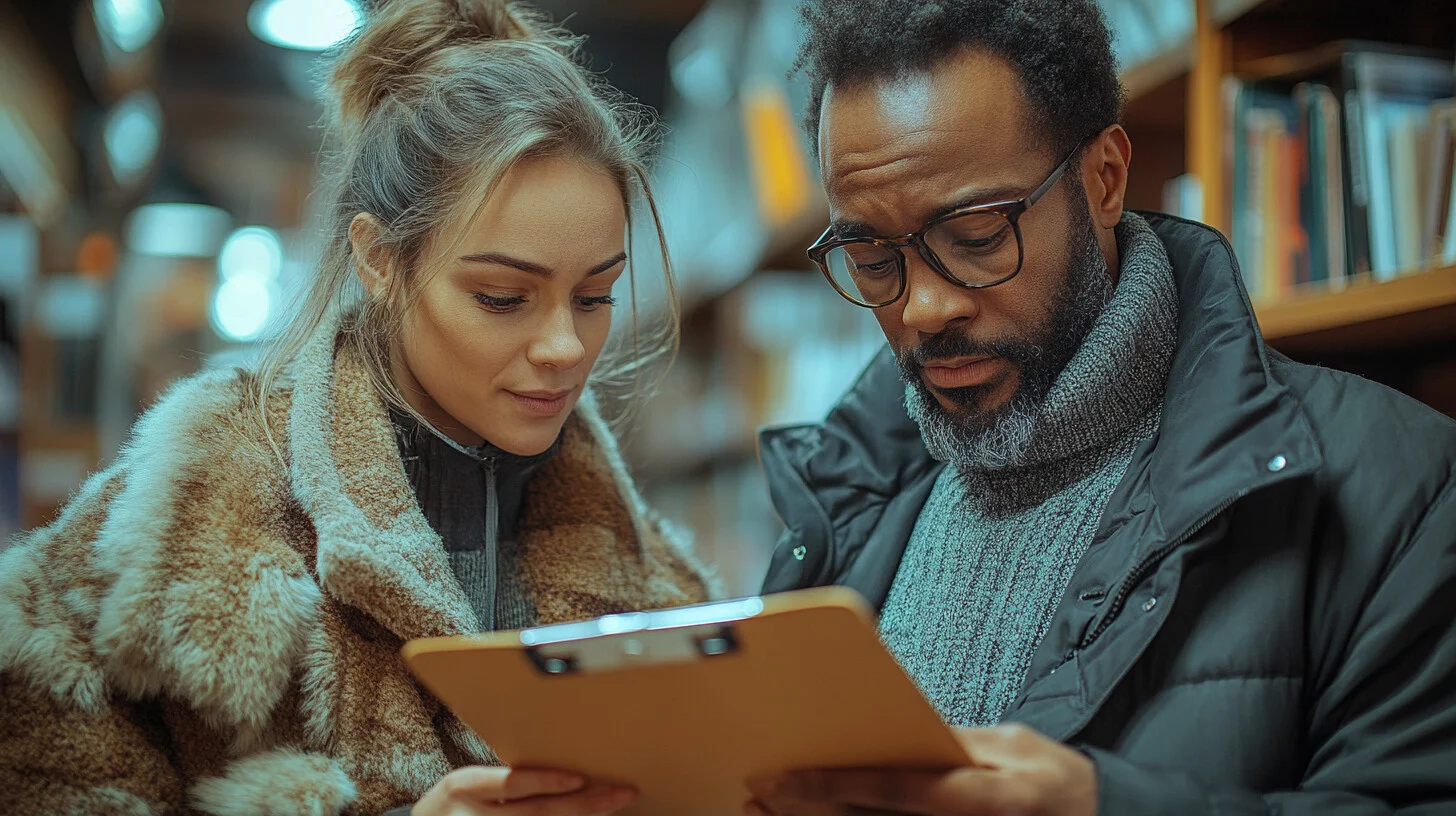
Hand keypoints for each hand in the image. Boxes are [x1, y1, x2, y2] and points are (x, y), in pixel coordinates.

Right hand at [413, 766, 635, 815]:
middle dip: (584, 805)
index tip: (582, 778)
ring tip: (613, 808)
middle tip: (621, 794)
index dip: (548, 781)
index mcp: (466, 787)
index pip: (513, 783)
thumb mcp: (468, 785)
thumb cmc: (453, 804)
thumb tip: (566, 773)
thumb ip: (505, 782)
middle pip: (538, 813)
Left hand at [746, 723, 1095, 814]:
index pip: (894, 788)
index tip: (784, 780)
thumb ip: (953, 740)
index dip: (833, 785)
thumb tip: (892, 728)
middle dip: (811, 810)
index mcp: (984, 795)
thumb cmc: (1053, 780)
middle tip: (761, 796)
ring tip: (772, 812)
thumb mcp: (1012, 745)